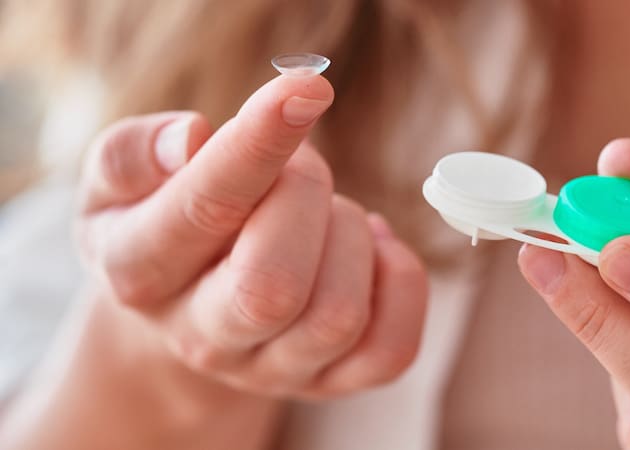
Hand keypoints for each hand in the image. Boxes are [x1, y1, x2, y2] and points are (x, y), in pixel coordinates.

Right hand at [77, 74, 427, 399]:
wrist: (183, 307)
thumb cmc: (159, 224)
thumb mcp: (118, 181)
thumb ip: (136, 153)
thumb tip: (192, 140)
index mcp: (140, 273)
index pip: (205, 212)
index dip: (259, 146)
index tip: (307, 88)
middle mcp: (203, 337)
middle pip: (273, 286)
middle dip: (306, 196)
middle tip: (298, 168)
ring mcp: (272, 369)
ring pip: (338, 315)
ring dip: (350, 235)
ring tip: (324, 213)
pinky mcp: (332, 382)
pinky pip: (391, 349)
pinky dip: (400, 282)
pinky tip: (369, 249)